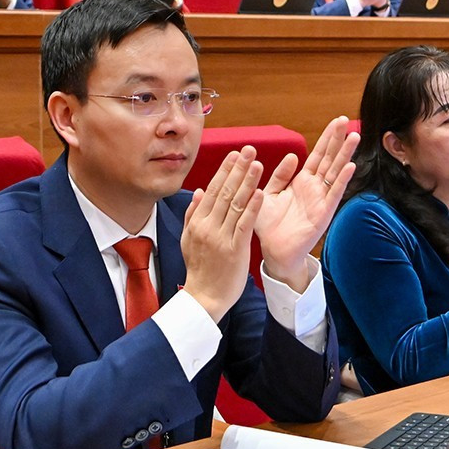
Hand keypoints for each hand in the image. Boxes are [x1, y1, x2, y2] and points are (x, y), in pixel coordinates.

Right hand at [178, 147, 266, 320]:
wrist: (204, 298)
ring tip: (257, 163)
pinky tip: (261, 193)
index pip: (213, 190)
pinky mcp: (235, 250)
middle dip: (238, 169)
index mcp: (197, 222)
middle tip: (249, 150)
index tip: (235, 154)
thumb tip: (200, 192)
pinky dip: (253, 208)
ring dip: (247, 182)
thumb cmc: (199, 270)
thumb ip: (193, 215)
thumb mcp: (188, 240)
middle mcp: (208, 227)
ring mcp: (221, 238)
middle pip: (225, 192)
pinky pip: (244, 225)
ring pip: (236, 204)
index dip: (225, 171)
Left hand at [254, 117, 358, 291]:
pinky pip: (333, 194)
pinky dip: (341, 180)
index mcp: (302, 181)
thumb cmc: (269, 224)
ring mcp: (321, 199)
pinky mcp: (323, 213)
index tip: (336, 122)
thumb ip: (279, 175)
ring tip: (354, 137)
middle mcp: (315, 188)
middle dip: (338, 140)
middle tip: (346, 120)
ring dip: (345, 155)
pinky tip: (350, 166)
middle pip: (329, 158)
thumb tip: (293, 156)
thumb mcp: (270, 193)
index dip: (327, 138)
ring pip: (335, 172)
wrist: (274, 251)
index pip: (318, 155)